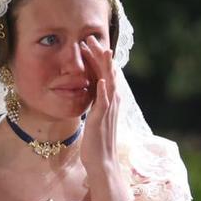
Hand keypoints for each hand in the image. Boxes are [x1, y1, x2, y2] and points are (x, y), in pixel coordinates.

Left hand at [77, 39, 121, 179]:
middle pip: (107, 73)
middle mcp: (111, 102)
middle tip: (90, 38)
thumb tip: (90, 94)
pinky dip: (104, 91)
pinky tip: (102, 80)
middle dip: (100, 55)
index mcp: (108, 100)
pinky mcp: (101, 120)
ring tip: (102, 50)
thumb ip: (94, 104)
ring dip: (105, 67)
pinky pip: (104, 103)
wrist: (102, 162)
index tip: (88, 43)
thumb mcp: (95, 118)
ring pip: (109, 83)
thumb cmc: (97, 142)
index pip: (103, 73)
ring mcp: (108, 110)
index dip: (96, 58)